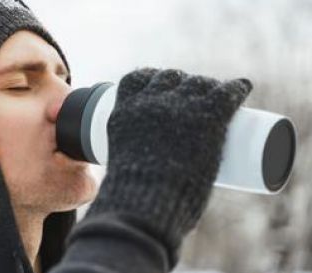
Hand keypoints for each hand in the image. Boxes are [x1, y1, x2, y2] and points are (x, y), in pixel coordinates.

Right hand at [87, 68, 252, 259]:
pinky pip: (226, 92)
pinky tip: (242, 87)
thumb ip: (138, 172)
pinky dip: (237, 88)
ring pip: (198, 83)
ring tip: (217, 93)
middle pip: (170, 77)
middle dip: (181, 82)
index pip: (135, 79)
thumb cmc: (134, 199)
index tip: (158, 85)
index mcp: (124, 113)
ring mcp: (179, 106)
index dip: (149, 77)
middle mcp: (150, 102)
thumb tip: (151, 190)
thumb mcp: (125, 174)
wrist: (147, 202)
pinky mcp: (208, 116)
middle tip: (193, 94)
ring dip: (207, 84)